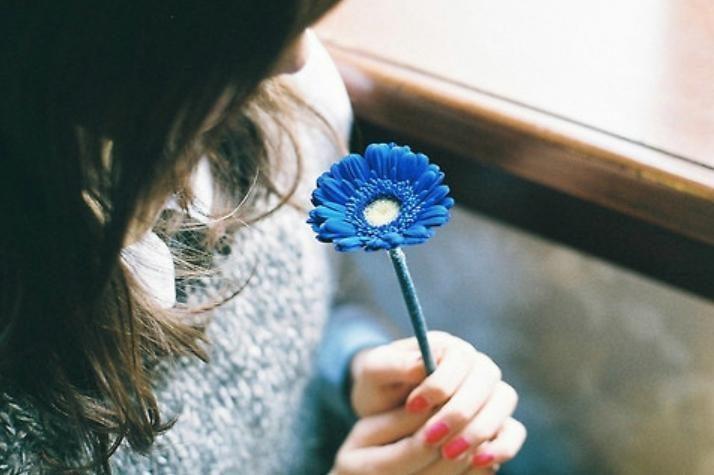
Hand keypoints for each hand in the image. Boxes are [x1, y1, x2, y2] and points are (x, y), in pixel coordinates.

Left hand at [343, 331, 525, 472]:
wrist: (386, 412)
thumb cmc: (380, 387)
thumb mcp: (374, 373)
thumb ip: (391, 364)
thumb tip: (420, 363)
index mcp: (447, 347)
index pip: (459, 356)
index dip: (441, 383)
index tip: (414, 406)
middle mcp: (474, 365)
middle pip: (486, 379)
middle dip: (459, 410)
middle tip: (430, 437)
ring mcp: (489, 392)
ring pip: (503, 401)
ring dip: (480, 428)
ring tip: (449, 453)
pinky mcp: (497, 421)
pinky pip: (514, 430)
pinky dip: (503, 446)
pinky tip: (478, 461)